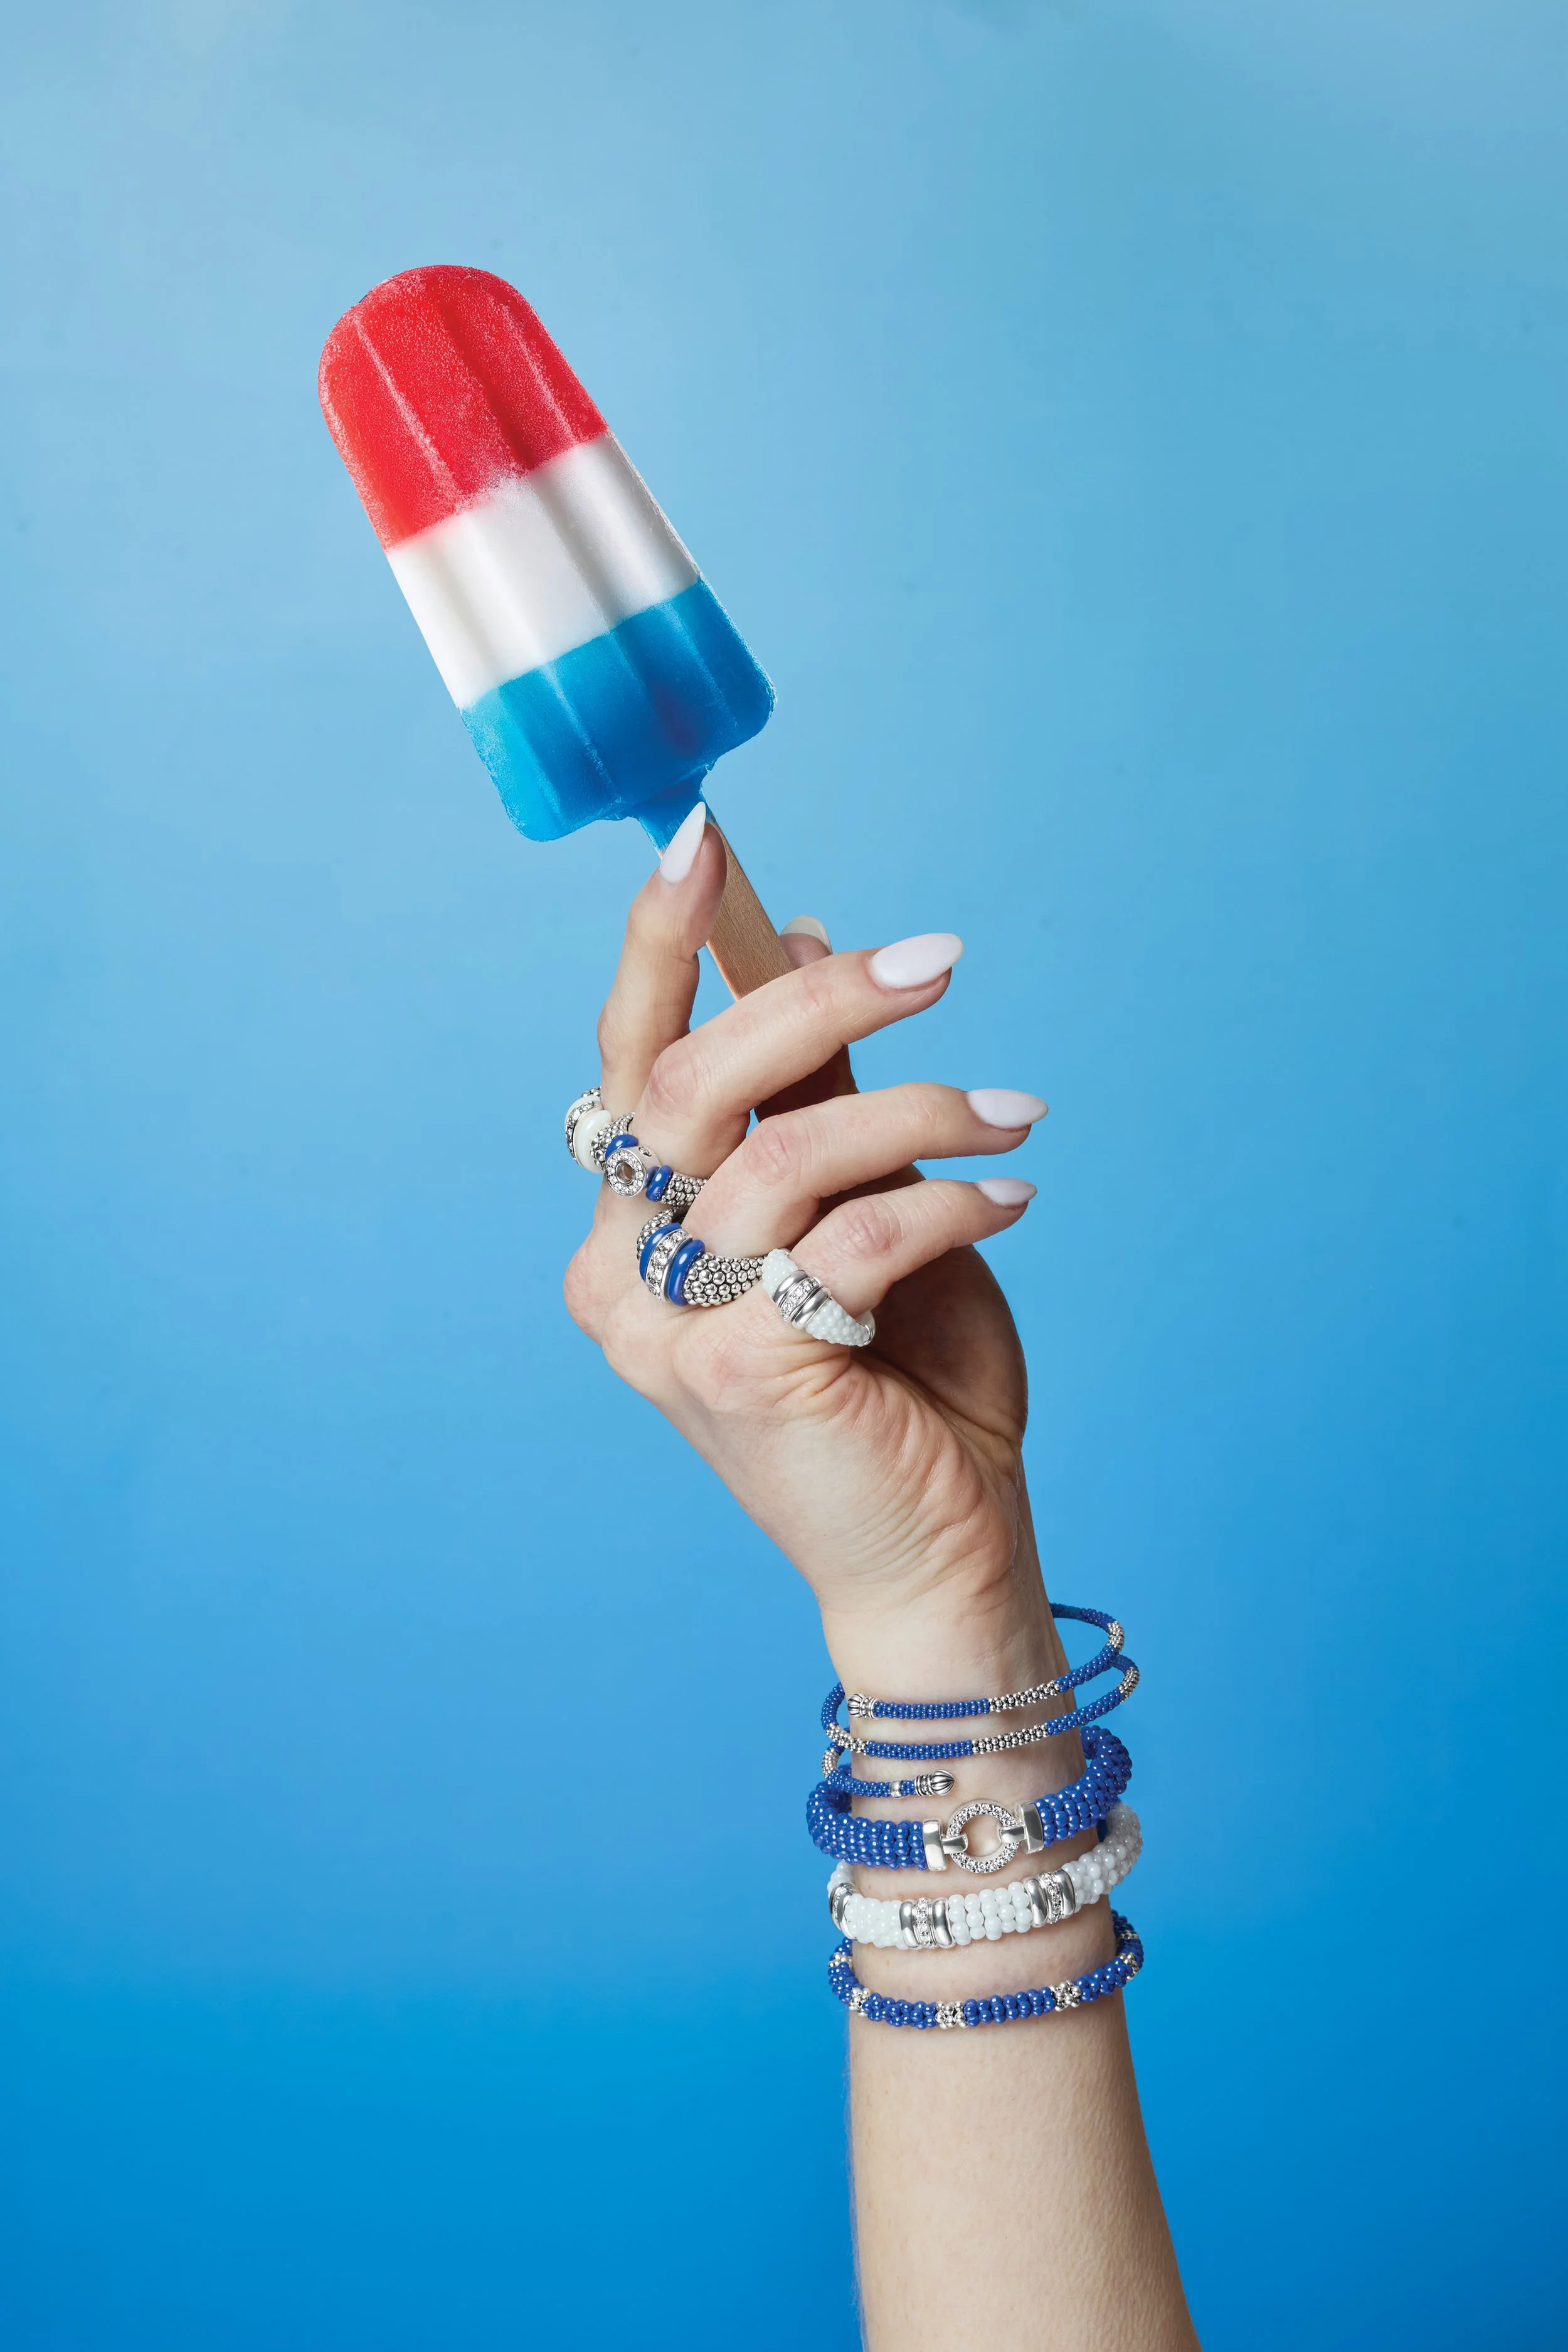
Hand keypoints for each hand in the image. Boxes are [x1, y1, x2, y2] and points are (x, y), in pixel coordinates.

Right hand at [564, 824, 1050, 1684]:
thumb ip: (821, 1092)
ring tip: (1014, 1112)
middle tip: (939, 961)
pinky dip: (946, 1201)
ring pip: (780, 1155)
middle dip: (817, 1003)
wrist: (938, 1550)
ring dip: (916, 1111)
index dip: (658, 943)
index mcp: (632, 1224)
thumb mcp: (862, 1205)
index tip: (705, 835)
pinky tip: (1010, 1197)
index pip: (628, 1057)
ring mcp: (662, 1327)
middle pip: (689, 1083)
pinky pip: (848, 1237)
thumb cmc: (902, 1378)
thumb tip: (804, 941)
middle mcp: (618, 1270)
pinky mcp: (733, 1370)